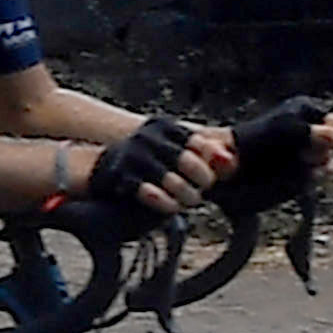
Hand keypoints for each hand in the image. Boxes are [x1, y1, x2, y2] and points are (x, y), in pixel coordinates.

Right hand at [86, 116, 208, 216]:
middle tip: (201, 191)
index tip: (209, 177)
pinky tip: (170, 207)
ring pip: (174, 181)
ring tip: (186, 202)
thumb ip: (204, 153)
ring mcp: (134, 155)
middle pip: (189, 162)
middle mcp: (149, 136)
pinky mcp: (122, 176)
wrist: (99, 168)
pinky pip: (153, 194)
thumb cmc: (147, 162)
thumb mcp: (172, 149)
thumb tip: (233, 161)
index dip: (210, 164)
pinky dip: (165, 204)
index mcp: (165, 126)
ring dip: (186, 196)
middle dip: (201, 181)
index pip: (200, 144)